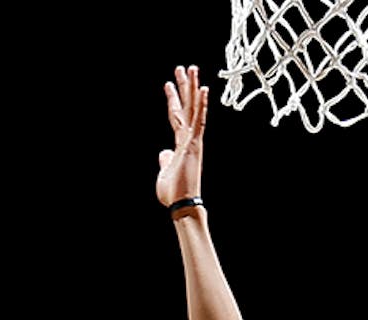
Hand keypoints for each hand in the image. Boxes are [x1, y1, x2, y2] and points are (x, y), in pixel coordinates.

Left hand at [156, 65, 207, 208]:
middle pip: (186, 107)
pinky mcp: (195, 145)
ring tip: (192, 69)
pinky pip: (199, 121)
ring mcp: (193, 141)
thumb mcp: (163, 173)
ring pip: (193, 109)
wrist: (181, 204)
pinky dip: (202, 105)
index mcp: (181, 145)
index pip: (176, 117)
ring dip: (193, 88)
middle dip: (184, 87)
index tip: (168, 84)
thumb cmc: (173, 193)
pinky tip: (204, 89)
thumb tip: (163, 151)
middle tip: (182, 67)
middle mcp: (189, 139)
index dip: (172, 100)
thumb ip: (164, 160)